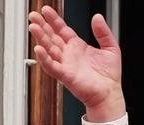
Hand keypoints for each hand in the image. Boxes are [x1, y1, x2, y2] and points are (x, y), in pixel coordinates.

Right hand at [28, 6, 125, 121]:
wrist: (110, 94)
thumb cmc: (109, 76)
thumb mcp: (110, 47)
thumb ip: (103, 32)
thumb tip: (97, 17)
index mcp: (77, 46)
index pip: (62, 29)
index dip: (54, 19)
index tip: (46, 10)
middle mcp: (69, 55)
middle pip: (51, 37)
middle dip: (42, 26)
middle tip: (33, 16)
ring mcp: (65, 65)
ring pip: (49, 49)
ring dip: (40, 38)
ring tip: (33, 27)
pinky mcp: (65, 76)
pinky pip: (52, 66)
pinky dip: (44, 58)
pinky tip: (39, 49)